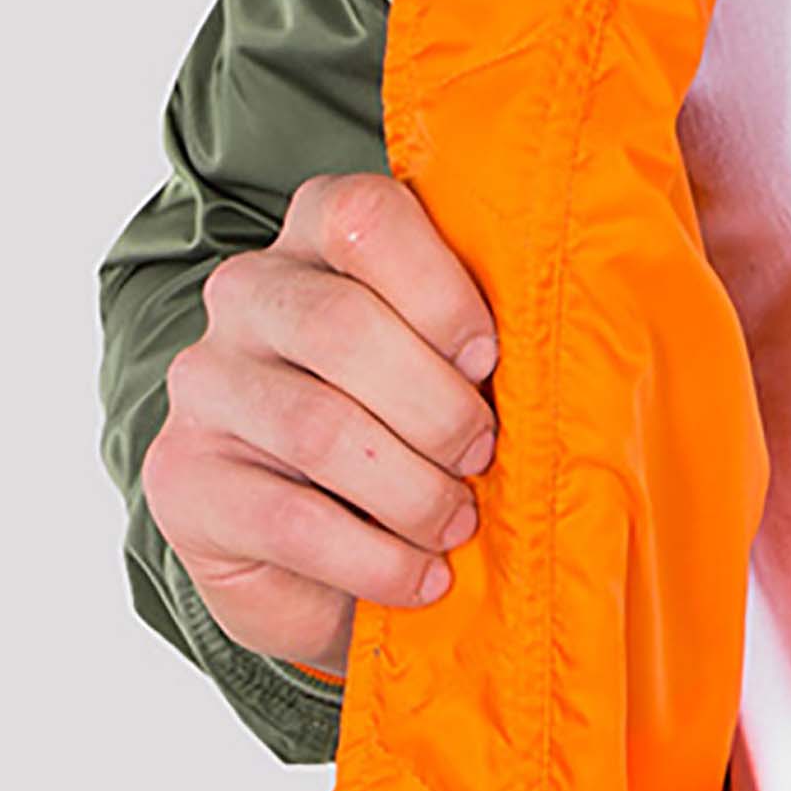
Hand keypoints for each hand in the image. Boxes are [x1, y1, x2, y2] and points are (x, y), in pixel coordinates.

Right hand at [142, 172, 500, 679]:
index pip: (366, 216)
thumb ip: (509, 328)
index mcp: (322, 237)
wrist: (339, 552)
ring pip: (320, 428)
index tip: (494, 357)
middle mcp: (249, 295)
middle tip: (486, 456)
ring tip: (458, 523)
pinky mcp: (184, 482)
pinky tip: (423, 574)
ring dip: (414, 488)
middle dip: (439, 406)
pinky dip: (375, 558)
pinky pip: (288, 519)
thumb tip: (606, 323)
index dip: (442, 290)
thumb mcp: (474, 369)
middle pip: (341, 326)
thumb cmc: (432, 434)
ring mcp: (207, 386)